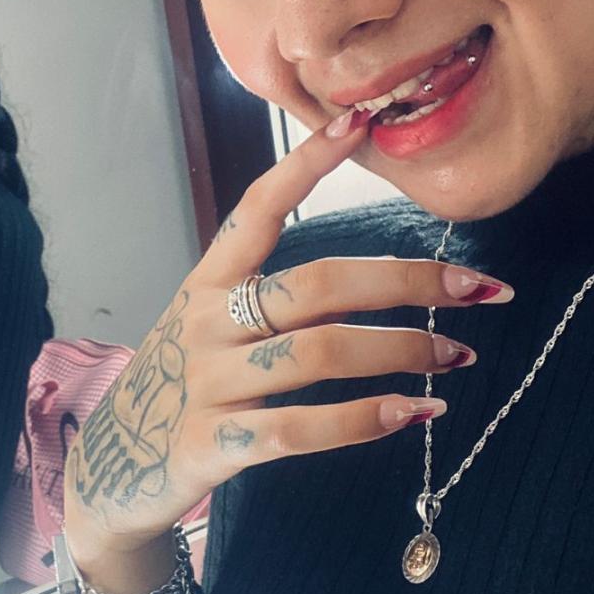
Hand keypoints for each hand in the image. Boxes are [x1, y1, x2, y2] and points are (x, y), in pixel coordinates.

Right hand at [64, 114, 512, 563]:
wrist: (116, 471)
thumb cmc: (184, 385)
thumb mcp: (210, 325)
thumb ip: (270, 296)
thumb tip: (374, 275)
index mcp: (208, 282)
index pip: (258, 208)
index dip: (306, 164)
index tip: (361, 122)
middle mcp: (207, 322)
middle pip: (317, 285)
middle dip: (405, 282)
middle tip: (477, 288)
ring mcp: (208, 383)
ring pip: (319, 352)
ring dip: (401, 351)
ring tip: (458, 357)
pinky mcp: (213, 445)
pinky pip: (299, 428)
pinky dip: (363, 420)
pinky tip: (414, 413)